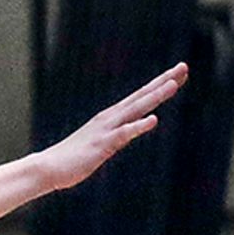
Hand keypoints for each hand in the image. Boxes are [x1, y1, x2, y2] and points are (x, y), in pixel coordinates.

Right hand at [24, 64, 186, 192]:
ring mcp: (107, 129)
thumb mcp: (103, 143)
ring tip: (173, 84)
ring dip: (154, 96)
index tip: (179, 73)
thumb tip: (129, 132)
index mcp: (112, 116)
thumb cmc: (74, 157)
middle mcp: (111, 117)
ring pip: (136, 109)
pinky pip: (124, 134)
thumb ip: (118, 135)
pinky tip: (153, 120)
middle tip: (184, 67)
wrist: (49, 168)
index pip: (141, 96)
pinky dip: (138, 126)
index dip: (161, 84)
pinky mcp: (103, 145)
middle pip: (143, 95)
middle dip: (164, 81)